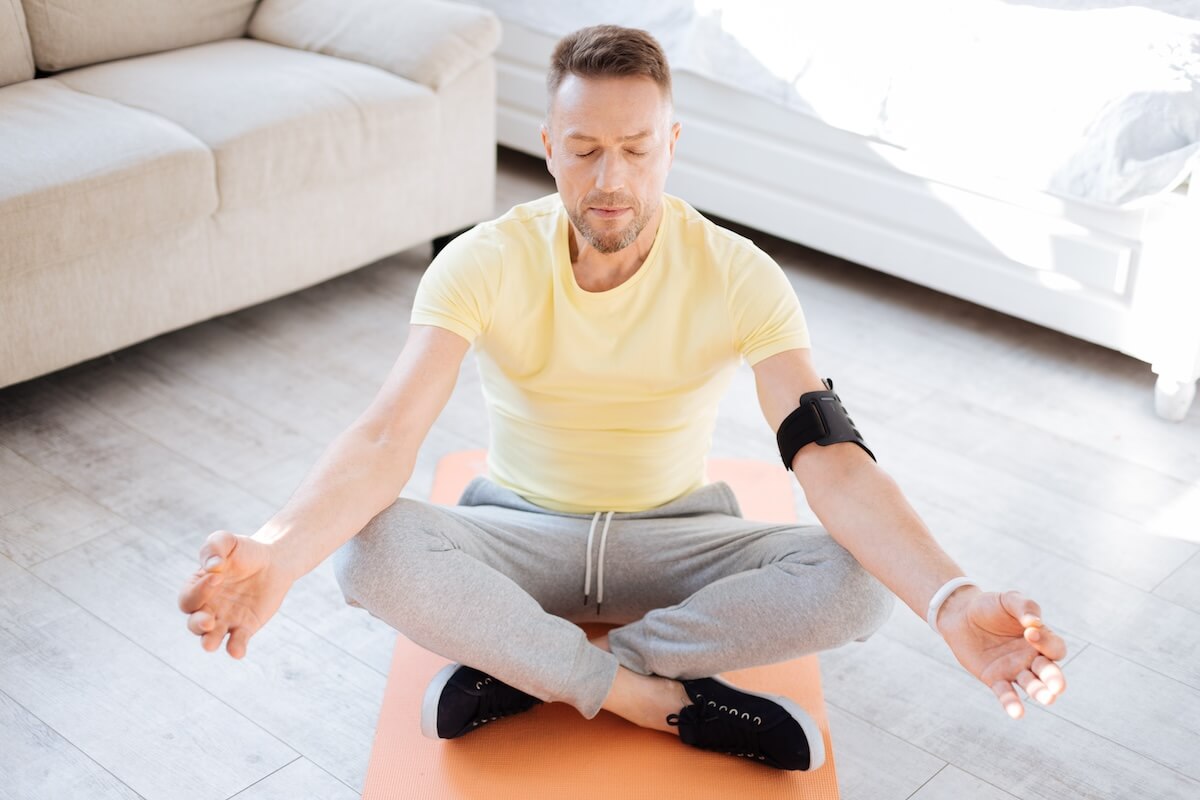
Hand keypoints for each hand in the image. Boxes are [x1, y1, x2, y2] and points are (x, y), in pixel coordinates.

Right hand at [177, 530, 293, 658]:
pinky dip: (235, 649)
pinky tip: (237, 652)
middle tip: (208, 620)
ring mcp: (225, 620)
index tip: (219, 576)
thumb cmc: (244, 551)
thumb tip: (212, 566)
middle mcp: (207, 608)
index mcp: (196, 588)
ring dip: (209, 642)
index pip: (189, 597)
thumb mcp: (227, 541)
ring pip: (211, 638)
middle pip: (193, 623)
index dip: (200, 591)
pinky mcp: (245, 628)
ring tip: (210, 644)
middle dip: (198, 624)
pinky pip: (237, 643)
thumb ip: (213, 547)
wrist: (273, 561)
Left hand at [938, 588, 1067, 718]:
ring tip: (1046, 699)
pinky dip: (1012, 703)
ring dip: (1039, 692)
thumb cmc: (989, 606)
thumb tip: (1034, 623)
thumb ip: (1024, 606)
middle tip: (1056, 686)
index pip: (1055, 648)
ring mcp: (1014, 670)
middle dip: (1055, 680)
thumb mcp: (1008, 599)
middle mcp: (1032, 658)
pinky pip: (1006, 694)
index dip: (1047, 643)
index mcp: (1041, 640)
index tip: (1030, 633)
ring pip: (1031, 685)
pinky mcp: (995, 679)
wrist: (960, 615)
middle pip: (1050, 672)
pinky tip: (1017, 713)